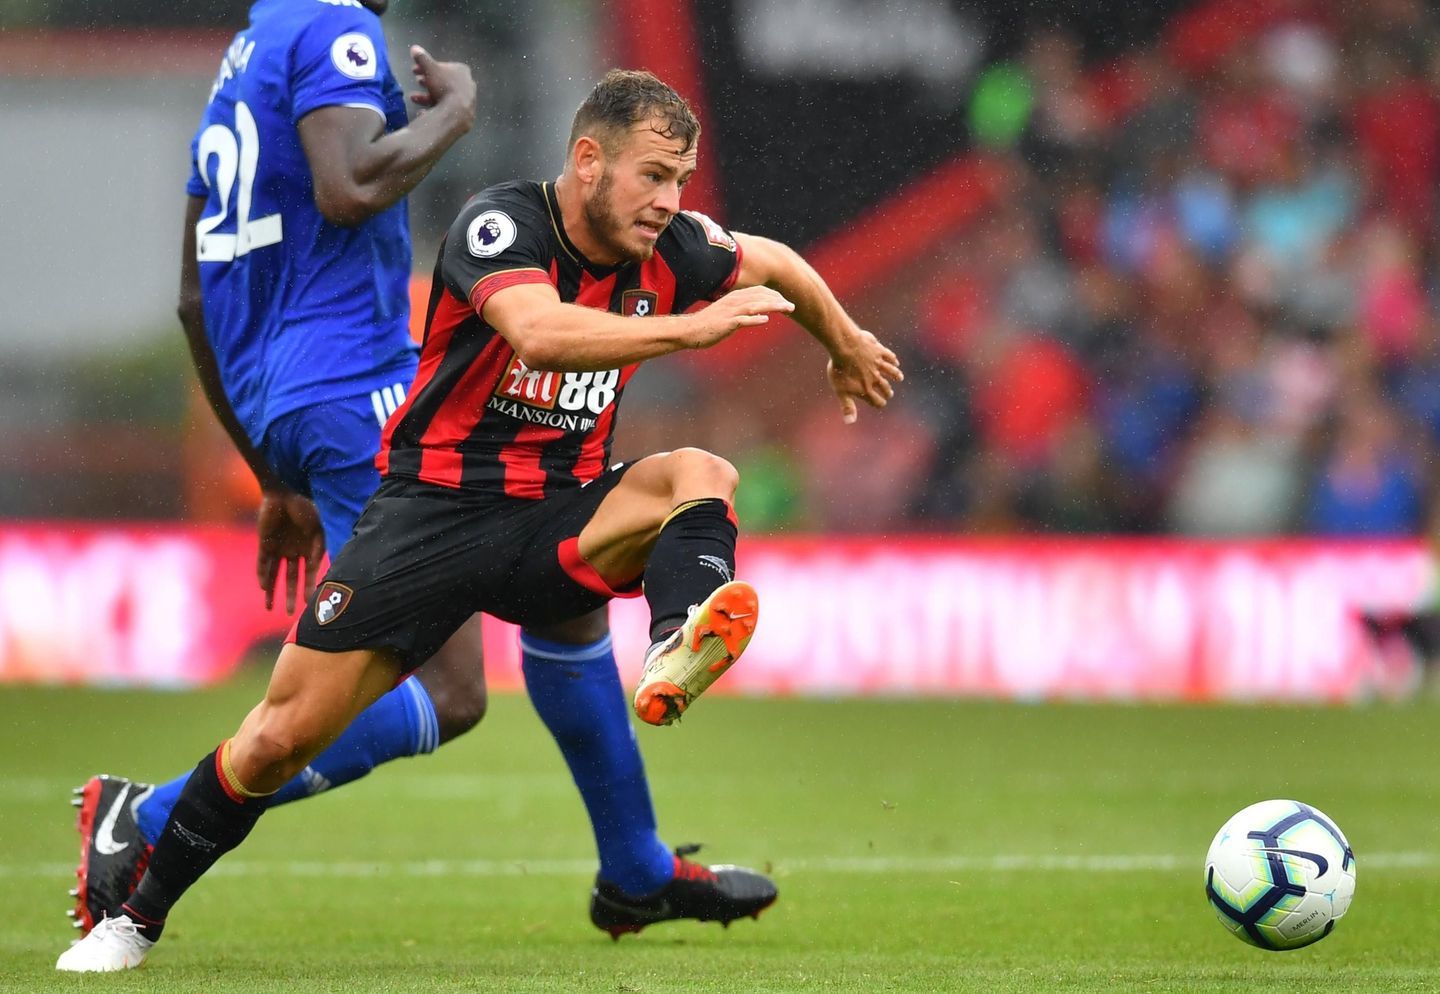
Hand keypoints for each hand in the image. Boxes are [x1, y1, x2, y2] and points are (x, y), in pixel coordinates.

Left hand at [256, 489, 325, 613]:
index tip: (310, 604)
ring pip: (274, 575)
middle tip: (289, 614)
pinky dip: (263, 575)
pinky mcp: (264, 543)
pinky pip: (262, 563)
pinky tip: (263, 587)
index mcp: (308, 549)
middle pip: (290, 579)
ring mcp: (278, 548)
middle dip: (290, 596)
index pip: (309, 574)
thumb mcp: (318, 531)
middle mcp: (293, 552)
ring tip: (270, 608)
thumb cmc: (306, 509)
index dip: (310, 588)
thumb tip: (320, 571)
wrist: (286, 492)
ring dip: (272, 591)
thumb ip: (319, 551)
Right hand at [408, 45, 475, 125]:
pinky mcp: (463, 115)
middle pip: (443, 81)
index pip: (442, 66)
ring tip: (413, 97)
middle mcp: (467, 84)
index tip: (415, 70)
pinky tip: (422, 112)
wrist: (456, 112)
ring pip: (443, 96)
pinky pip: (446, 110)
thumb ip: (422, 58)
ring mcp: (466, 101)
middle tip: (416, 81)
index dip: (427, 67)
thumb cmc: (444, 86)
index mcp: (462, 71)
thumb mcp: (430, 68)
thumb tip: (414, 48)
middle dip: (428, 81)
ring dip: (427, 96)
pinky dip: (433, 109)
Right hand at [684, 286, 794, 348]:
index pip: (758, 292)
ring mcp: (730, 312)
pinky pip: (742, 320)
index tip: (785, 302)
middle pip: (760, 297)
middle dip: (778, 300)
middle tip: (792, 306)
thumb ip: (741, 312)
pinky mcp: (726, 324)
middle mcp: (734, 302)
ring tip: (787, 309)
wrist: (689, 330)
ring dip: (773, 307)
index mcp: (734, 298)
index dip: (773, 296)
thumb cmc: (707, 325)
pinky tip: (765, 319)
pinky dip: (754, 319)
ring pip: (756, 306)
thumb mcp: (726, 314)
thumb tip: (758, 314)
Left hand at [825, 330, 902, 423]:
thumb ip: (847, 406)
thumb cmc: (840, 369)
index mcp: (866, 388)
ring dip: (896, 375)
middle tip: (890, 394)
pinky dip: (893, 360)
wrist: (845, 346)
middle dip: (888, 392)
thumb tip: (850, 422)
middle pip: (885, 387)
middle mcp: (875, 377)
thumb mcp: (840, 390)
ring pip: (891, 371)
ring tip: (900, 378)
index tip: (882, 403)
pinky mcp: (879, 351)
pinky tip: (895, 362)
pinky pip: (889, 357)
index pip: (877, 400)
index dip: (880, 403)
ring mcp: (878, 364)